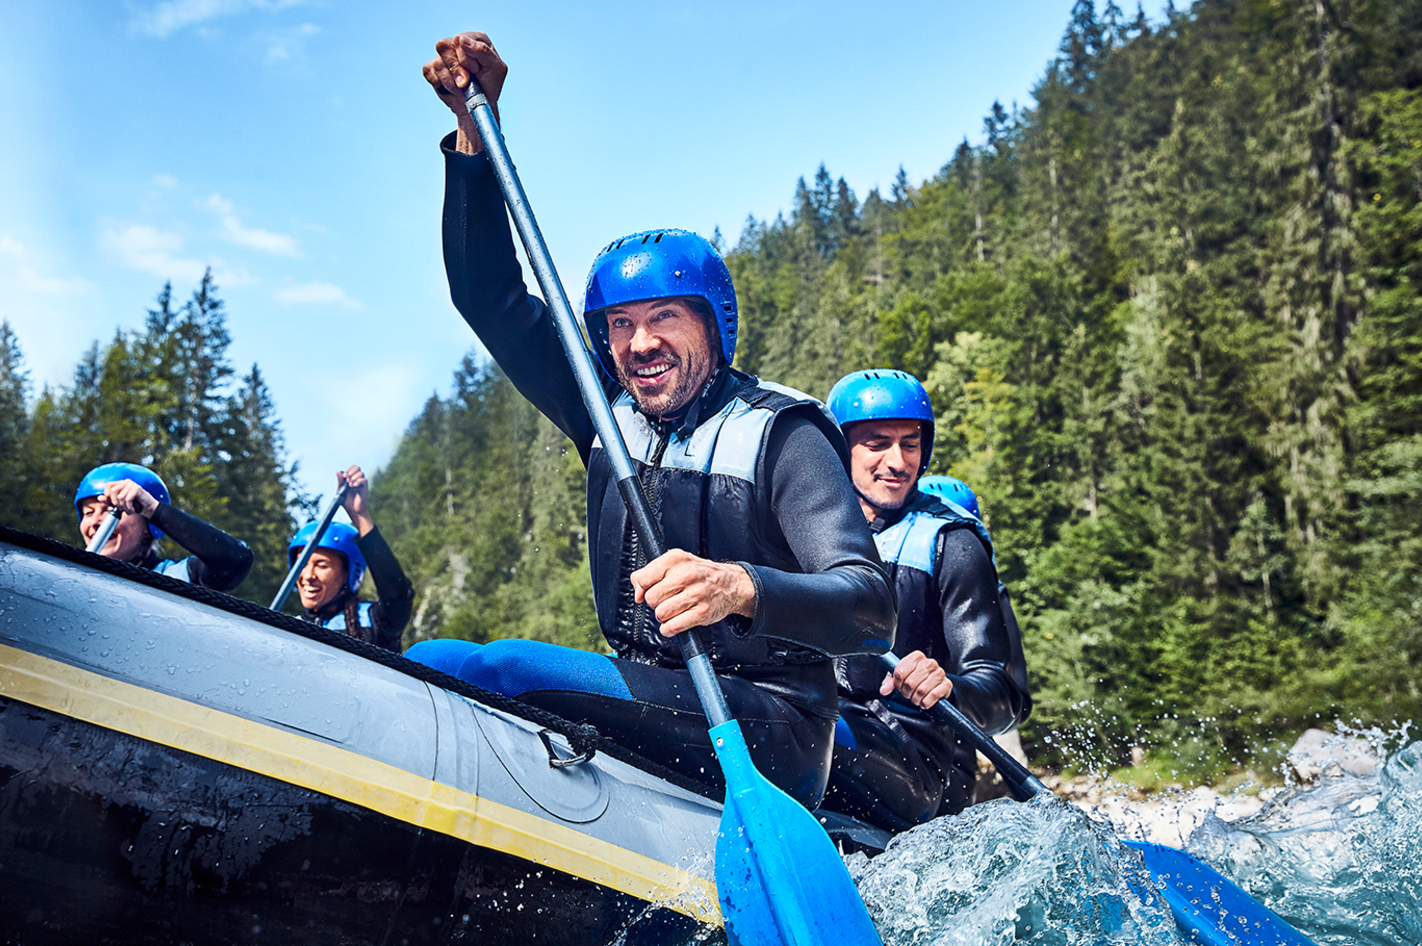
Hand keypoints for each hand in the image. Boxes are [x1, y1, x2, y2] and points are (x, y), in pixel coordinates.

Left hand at [102, 479, 158, 518]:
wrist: (149, 509)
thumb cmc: (134, 506)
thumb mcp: (119, 504)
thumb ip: (108, 501)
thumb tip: (99, 497)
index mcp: (121, 483)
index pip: (108, 485)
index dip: (108, 495)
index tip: (113, 504)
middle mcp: (126, 482)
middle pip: (113, 491)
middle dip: (115, 503)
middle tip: (121, 509)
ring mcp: (132, 484)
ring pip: (120, 497)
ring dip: (123, 507)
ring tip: (129, 510)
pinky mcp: (137, 489)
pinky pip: (127, 499)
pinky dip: (129, 507)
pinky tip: (133, 510)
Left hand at [338, 465, 373, 535]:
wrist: (352, 510)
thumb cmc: (346, 501)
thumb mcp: (340, 490)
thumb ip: (340, 481)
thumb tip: (337, 472)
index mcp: (351, 478)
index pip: (352, 467)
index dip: (348, 469)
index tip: (344, 476)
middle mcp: (357, 479)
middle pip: (357, 467)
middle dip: (351, 472)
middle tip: (347, 479)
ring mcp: (361, 483)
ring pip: (361, 473)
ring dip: (354, 477)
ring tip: (350, 485)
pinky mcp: (365, 488)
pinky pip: (364, 480)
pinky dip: (358, 481)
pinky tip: (354, 486)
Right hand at [423, 31, 507, 154]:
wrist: (479, 106)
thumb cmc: (490, 86)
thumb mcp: (496, 69)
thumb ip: (482, 51)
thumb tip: (461, 38)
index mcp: (474, 39)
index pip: (459, 39)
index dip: (466, 58)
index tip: (475, 70)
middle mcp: (457, 44)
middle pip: (443, 46)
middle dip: (456, 69)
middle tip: (466, 82)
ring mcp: (443, 56)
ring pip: (437, 63)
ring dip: (450, 81)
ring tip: (461, 88)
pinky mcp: (433, 68)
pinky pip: (429, 71)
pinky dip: (440, 84)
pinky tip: (451, 88)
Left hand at [631, 549, 755, 637]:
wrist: (730, 584)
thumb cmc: (699, 574)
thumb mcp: (674, 564)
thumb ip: (648, 573)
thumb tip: (637, 593)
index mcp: (676, 559)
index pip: (643, 579)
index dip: (643, 589)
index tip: (651, 590)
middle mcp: (687, 574)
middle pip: (651, 598)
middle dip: (655, 603)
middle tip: (667, 599)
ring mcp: (696, 594)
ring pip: (661, 614)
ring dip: (663, 616)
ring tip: (674, 609)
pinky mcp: (702, 613)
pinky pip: (672, 627)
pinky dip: (669, 629)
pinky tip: (676, 621)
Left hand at [881, 650, 952, 708]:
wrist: (935, 683)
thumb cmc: (916, 678)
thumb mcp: (902, 677)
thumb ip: (890, 682)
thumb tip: (884, 689)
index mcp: (916, 657)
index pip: (900, 672)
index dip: (897, 684)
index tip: (899, 686)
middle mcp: (929, 663)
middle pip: (909, 683)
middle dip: (906, 693)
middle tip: (908, 694)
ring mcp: (939, 673)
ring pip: (921, 690)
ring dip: (916, 699)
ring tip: (916, 698)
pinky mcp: (947, 684)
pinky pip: (934, 695)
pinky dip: (926, 702)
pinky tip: (924, 702)